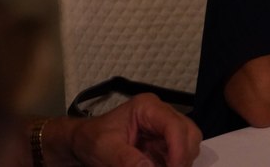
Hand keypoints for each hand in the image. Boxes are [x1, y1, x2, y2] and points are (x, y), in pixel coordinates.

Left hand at [64, 93, 201, 166]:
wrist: (80, 144)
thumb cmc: (90, 140)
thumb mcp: (105, 150)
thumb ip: (127, 161)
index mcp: (147, 107)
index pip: (174, 126)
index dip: (179, 150)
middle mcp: (161, 114)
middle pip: (189, 133)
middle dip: (183, 157)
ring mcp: (164, 129)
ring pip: (189, 144)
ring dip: (180, 162)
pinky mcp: (163, 143)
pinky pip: (179, 155)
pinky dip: (174, 164)